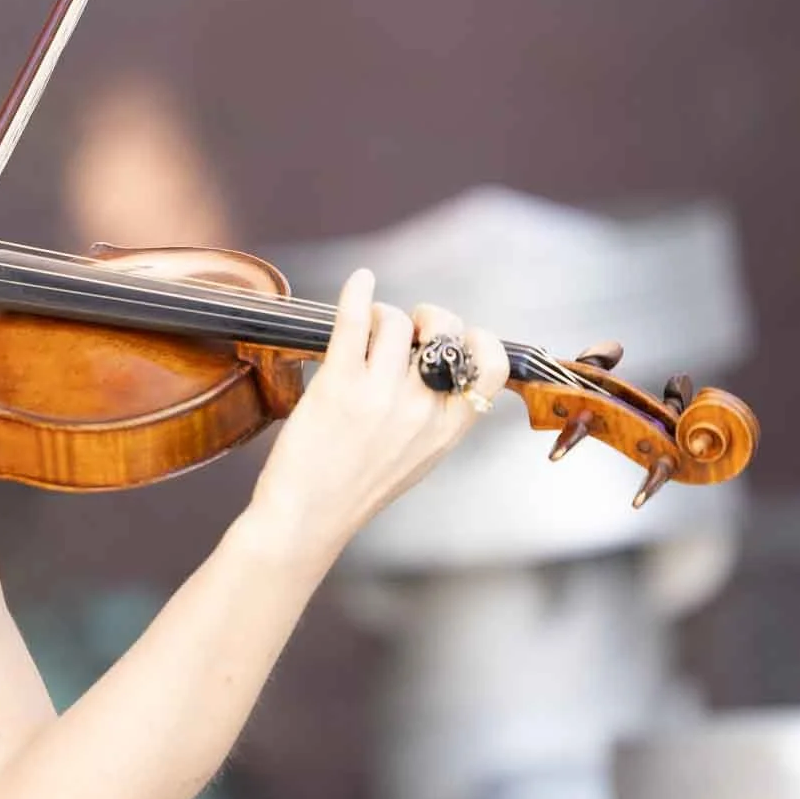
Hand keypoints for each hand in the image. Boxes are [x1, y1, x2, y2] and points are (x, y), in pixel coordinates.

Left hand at [247, 267, 506, 556]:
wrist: (308, 517)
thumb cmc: (355, 489)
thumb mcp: (417, 459)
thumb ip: (435, 417)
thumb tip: (439, 370)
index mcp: (446, 429)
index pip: (491, 367)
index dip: (479, 340)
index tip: (459, 337)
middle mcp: (420, 408)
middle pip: (440, 332)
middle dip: (427, 318)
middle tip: (406, 327)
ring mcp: (380, 394)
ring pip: (396, 321)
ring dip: (383, 315)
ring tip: (367, 330)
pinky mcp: (339, 384)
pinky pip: (355, 321)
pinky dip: (359, 292)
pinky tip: (361, 281)